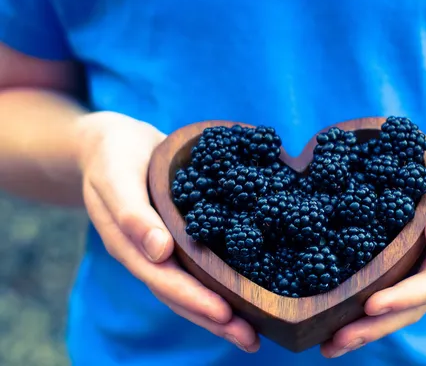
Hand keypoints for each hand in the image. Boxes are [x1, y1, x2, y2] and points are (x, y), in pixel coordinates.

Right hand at [76, 112, 259, 352]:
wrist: (115, 145)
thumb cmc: (113, 156)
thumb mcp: (115, 176)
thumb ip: (132, 213)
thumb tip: (159, 252)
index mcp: (130, 245)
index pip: (163, 280)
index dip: (194, 299)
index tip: (224, 314)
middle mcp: (149, 255)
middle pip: (181, 296)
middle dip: (215, 319)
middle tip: (251, 339)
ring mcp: (164, 250)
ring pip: (192, 288)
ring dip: (220, 313)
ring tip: (253, 333)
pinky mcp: (180, 239)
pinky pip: (200, 268)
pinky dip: (221, 285)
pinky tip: (246, 295)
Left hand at [320, 117, 425, 357]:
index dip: (403, 298)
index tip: (370, 305)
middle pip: (412, 306)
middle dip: (375, 327)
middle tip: (334, 344)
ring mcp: (425, 262)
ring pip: (399, 304)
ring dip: (366, 327)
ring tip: (329, 345)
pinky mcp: (408, 255)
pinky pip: (389, 284)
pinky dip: (366, 305)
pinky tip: (338, 313)